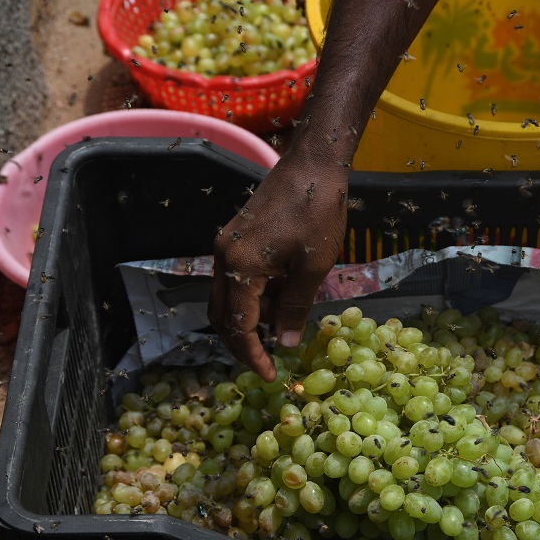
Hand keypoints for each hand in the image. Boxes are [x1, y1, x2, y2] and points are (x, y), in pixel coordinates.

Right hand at [209, 150, 347, 381]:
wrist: (312, 164)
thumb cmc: (317, 212)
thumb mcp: (313, 267)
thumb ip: (295, 307)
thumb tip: (284, 344)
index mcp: (239, 267)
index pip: (238, 326)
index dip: (251, 356)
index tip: (270, 375)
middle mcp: (223, 258)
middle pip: (222, 316)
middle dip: (241, 344)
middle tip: (267, 363)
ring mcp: (226, 246)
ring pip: (226, 298)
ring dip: (247, 322)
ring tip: (277, 336)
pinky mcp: (236, 239)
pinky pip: (235, 280)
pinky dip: (251, 299)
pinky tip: (278, 304)